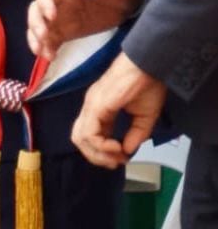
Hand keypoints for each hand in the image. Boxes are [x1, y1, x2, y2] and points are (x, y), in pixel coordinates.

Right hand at [27, 0, 141, 61]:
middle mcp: (57, 2)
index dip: (43, 3)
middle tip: (44, 37)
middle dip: (35, 24)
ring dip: (37, 39)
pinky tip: (51, 58)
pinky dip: (47, 49)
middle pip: (35, 11)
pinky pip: (51, 40)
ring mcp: (61, 18)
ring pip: (39, 27)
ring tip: (44, 53)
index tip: (52, 16)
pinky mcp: (67, 32)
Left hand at [71, 53, 166, 168]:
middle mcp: (91, 108)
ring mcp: (91, 105)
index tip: (122, 158)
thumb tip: (128, 151)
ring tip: (117, 155)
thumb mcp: (145, 117)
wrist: (148, 66)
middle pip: (80, 139)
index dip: (103, 152)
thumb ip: (136, 135)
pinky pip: (89, 132)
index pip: (90, 136)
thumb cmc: (148, 86)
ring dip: (98, 154)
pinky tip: (117, 147)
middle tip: (116, 162)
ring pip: (80, 137)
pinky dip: (101, 145)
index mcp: (100, 110)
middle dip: (97, 156)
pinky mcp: (95, 105)